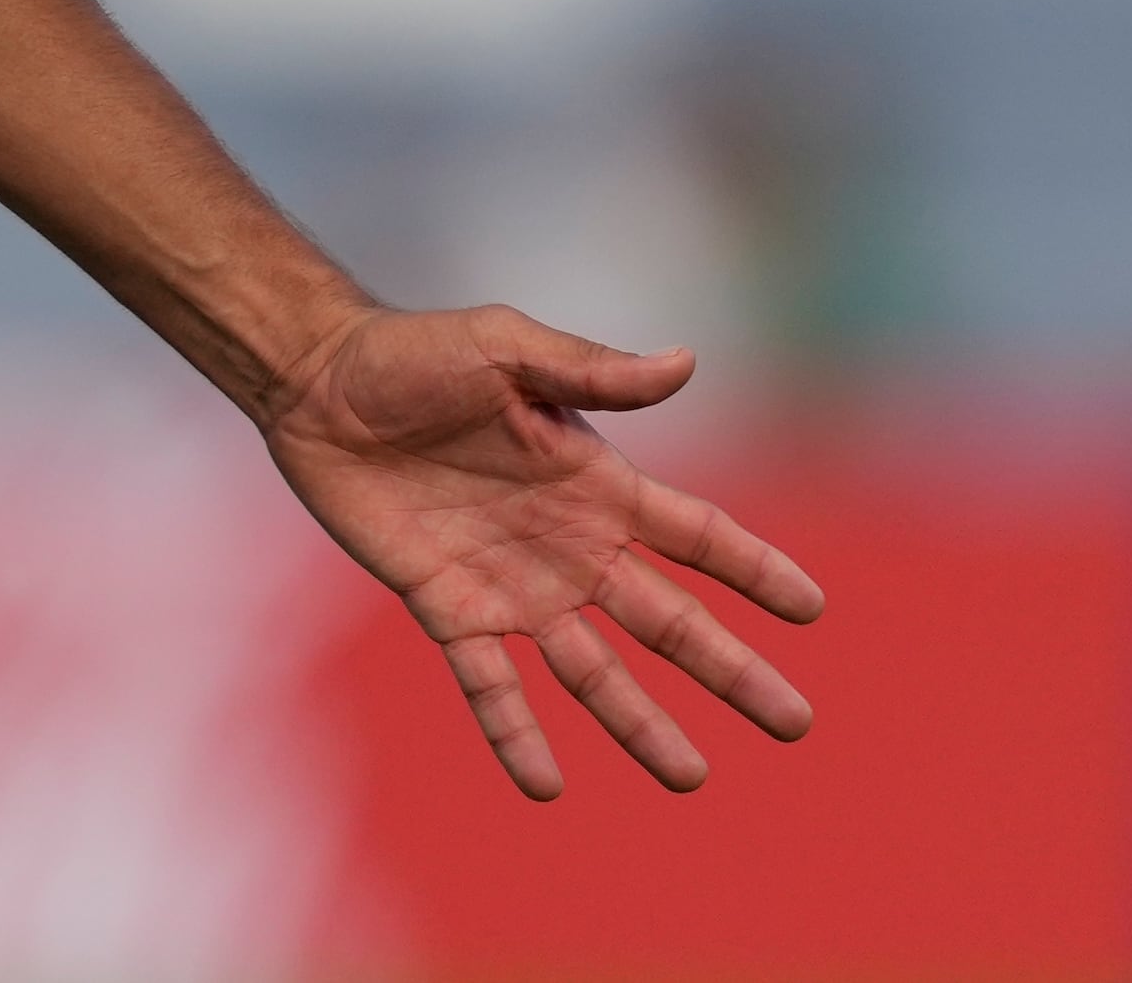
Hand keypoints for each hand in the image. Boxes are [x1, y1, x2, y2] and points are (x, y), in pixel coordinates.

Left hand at [261, 302, 823, 798]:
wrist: (318, 382)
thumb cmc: (416, 354)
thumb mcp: (505, 347)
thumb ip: (590, 366)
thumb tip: (688, 361)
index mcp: (596, 483)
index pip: (696, 535)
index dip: (753, 569)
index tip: (813, 610)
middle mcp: (568, 546)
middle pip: (666, 622)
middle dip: (730, 671)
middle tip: (794, 725)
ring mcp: (511, 586)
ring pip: (591, 671)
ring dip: (640, 722)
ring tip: (691, 776)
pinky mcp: (446, 608)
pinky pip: (490, 684)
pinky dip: (515, 733)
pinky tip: (545, 784)